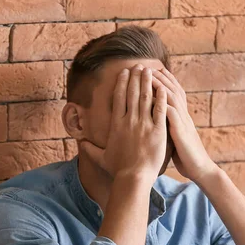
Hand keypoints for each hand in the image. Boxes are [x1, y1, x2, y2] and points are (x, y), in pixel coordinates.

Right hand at [80, 64, 168, 182]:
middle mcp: (129, 121)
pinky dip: (162, 97)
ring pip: (146, 97)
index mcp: (116, 125)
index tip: (124, 73)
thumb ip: (90, 149)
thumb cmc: (118, 170)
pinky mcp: (158, 131)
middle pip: (132, 93)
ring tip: (150, 70)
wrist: (133, 178)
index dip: (121, 83)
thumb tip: (80, 143)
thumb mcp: (101, 158)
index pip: (118, 98)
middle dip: (135, 77)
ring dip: (147, 82)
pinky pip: (160, 110)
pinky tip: (164, 86)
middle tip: (139, 65)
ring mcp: (144, 125)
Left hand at [151, 67, 218, 182]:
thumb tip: (157, 120)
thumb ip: (169, 125)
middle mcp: (183, 115)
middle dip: (160, 76)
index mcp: (181, 116)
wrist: (200, 169)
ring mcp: (183, 122)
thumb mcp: (176, 136)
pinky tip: (153, 97)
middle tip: (146, 65)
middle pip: (172, 90)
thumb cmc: (186, 155)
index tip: (151, 69)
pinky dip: (163, 104)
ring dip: (160, 85)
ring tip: (148, 75)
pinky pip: (172, 114)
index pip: (173, 92)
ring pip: (172, 98)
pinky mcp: (181, 132)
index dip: (164, 79)